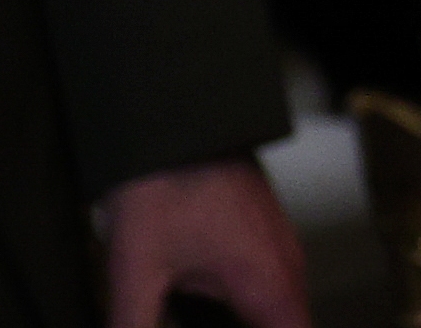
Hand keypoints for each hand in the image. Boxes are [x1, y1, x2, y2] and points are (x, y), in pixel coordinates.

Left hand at [101, 159, 306, 327]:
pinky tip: (203, 317)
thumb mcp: (135, 271)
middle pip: (288, 327)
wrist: (176, 114)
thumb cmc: (164, 181)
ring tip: (196, 318)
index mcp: (267, 281)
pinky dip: (250, 314)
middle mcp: (284, 266)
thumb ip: (132, 327)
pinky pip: (269, 290)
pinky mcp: (262, 237)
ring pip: (279, 312)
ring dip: (255, 325)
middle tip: (195, 323)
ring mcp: (276, 248)